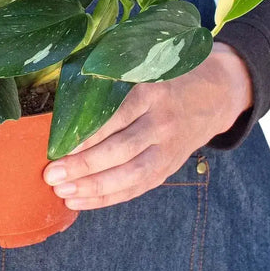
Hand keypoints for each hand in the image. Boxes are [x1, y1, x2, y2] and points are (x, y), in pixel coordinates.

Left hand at [42, 42, 252, 208]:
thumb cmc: (167, 77)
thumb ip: (113, 82)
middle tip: (51, 175)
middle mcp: (162, 122)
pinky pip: (137, 188)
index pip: (116, 117)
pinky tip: (81, 201)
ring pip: (130, 174)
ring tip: (62, 192)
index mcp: (152, 92)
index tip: (59, 147)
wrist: (217, 93)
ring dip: (93, 187)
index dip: (88, 136)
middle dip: (84, 166)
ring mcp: (168, 148)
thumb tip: (64, 100)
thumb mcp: (145, 69)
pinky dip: (107, 198)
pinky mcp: (169, 167)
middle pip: (121, 150)